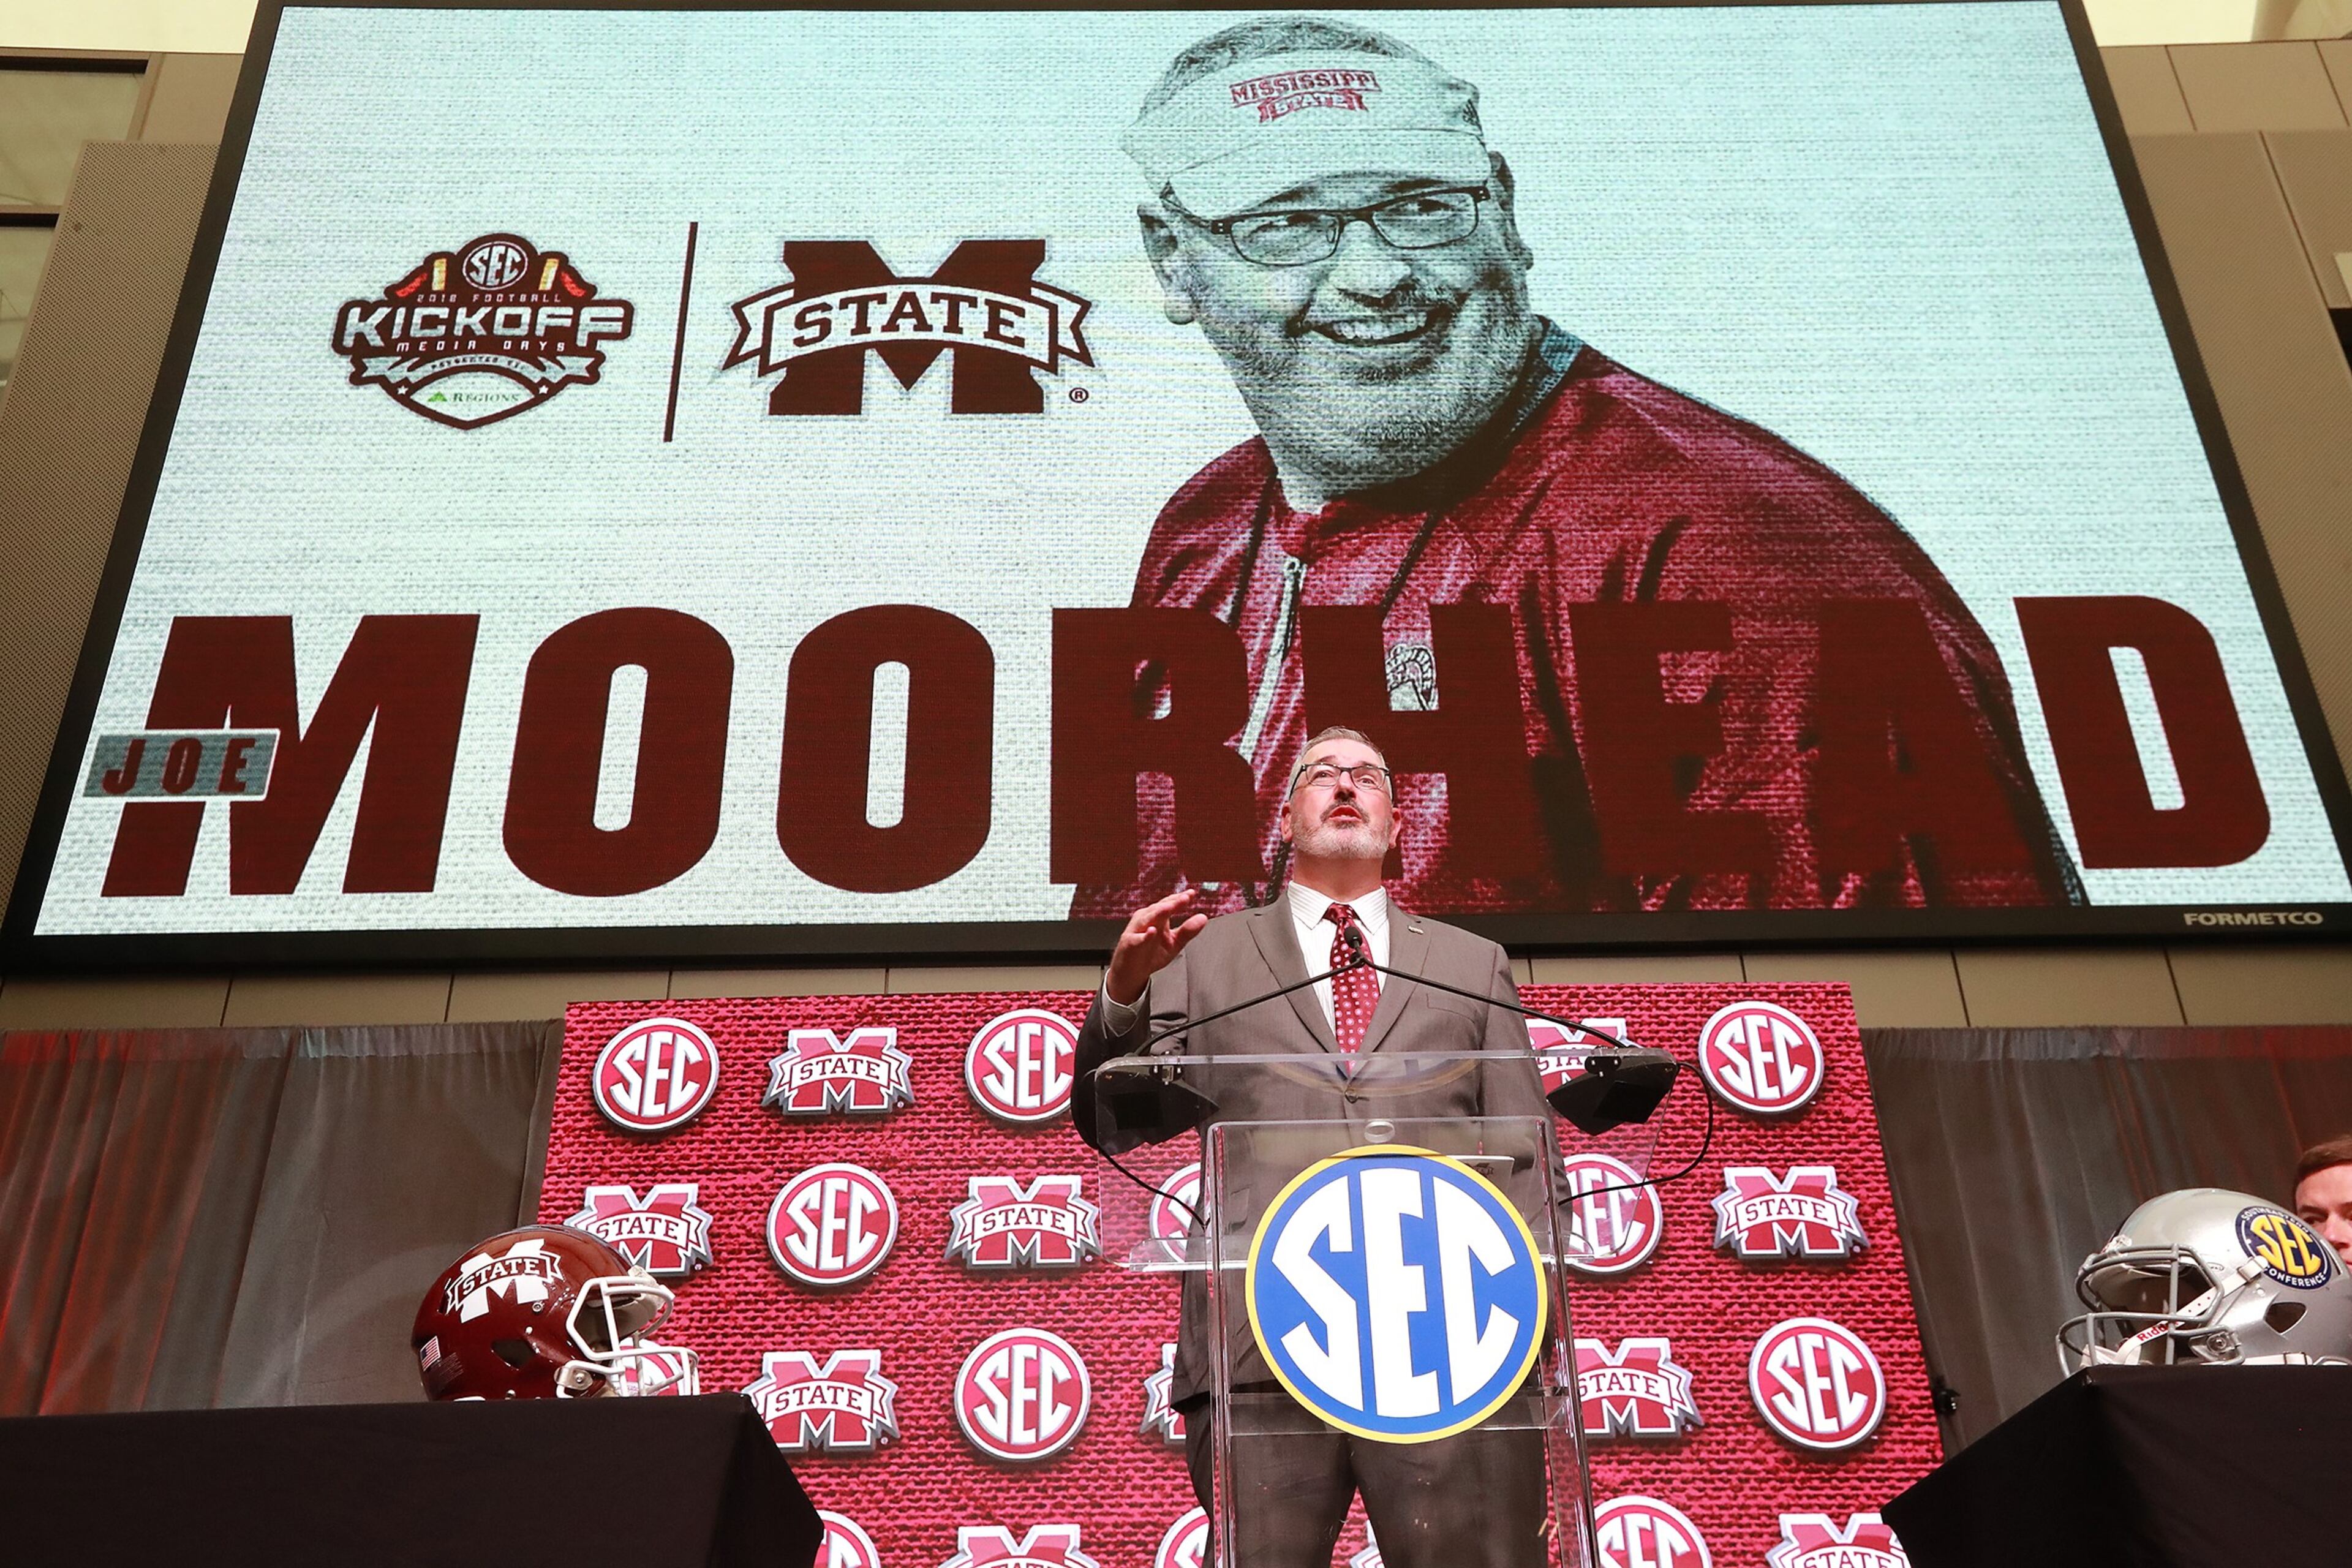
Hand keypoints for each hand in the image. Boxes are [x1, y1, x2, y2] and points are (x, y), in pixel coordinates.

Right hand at [1106, 888, 1206, 1005]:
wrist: (1132, 972)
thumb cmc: (1151, 954)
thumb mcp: (1174, 943)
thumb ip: (1188, 931)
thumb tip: (1203, 918)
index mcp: (1158, 918)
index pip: (1169, 904)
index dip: (1180, 899)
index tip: (1191, 894)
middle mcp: (1146, 920)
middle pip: (1159, 908)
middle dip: (1172, 903)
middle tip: (1184, 898)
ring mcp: (1137, 931)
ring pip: (1147, 919)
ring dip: (1158, 912)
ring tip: (1170, 907)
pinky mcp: (1129, 944)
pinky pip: (1137, 939)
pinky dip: (1145, 935)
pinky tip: (1152, 931)